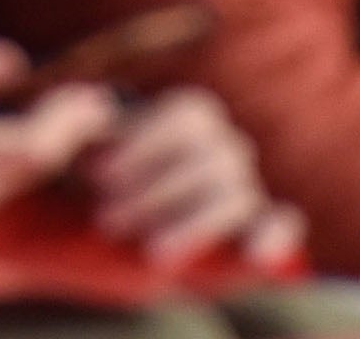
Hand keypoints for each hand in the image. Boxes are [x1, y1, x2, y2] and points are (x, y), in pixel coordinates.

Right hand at [0, 42, 114, 234]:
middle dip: (64, 134)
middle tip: (91, 102)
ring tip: (61, 113)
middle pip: (28, 169)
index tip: (95, 95)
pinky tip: (5, 135)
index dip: (72, 123)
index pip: (36, 150)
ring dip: (36, 149)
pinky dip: (4, 161)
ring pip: (5, 181)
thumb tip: (14, 63)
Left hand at [79, 85, 287, 269]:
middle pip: (211, 155)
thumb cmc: (93, 194)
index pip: (188, 114)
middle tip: (106, 220)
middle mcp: (222, 149)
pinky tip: (255, 253)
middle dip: (157, 189)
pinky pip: (279, 225)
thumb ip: (81, 130)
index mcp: (189, 119)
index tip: (95, 175)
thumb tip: (85, 106)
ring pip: (236, 194)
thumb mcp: (80, 160)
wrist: (110, 242)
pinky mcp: (255, 235)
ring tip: (149, 251)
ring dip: (193, 221)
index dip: (143, 143)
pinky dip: (273, 235)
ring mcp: (241, 191)